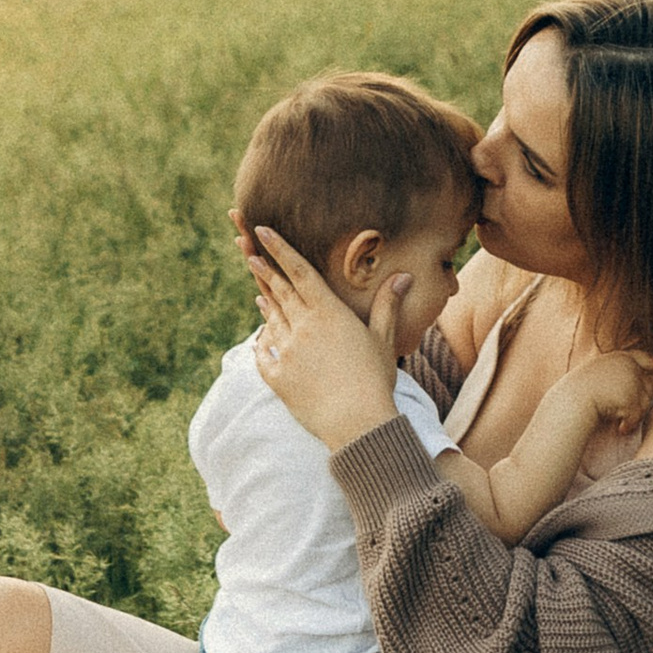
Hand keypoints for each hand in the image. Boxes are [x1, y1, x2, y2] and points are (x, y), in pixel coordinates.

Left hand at [245, 228, 405, 452]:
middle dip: (264, 269)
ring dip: (265, 302)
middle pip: (280, 291)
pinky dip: (262, 342)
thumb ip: (387, 305)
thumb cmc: (375, 379)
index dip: (280, 249)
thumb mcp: (384, 339)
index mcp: (328, 313)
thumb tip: (404, 276)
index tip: (262, 230)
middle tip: (248, 251)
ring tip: (258, 290)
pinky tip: (261, 336)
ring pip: (271, 320)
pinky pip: (264, 355)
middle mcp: (302, 327)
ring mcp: (287, 353)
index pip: (300, 271)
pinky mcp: (278, 379)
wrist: (357, 423)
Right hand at [578, 349, 652, 431]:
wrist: (571, 401)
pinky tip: (620, 429)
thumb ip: (619, 374)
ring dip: (633, 414)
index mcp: (620, 357)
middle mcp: (628, 366)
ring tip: (616, 419)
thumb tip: (640, 382)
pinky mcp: (631, 397)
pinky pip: (638, 415)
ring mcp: (631, 380)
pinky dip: (630, 424)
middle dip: (640, 402)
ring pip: (644, 401)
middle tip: (633, 411)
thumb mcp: (600, 374)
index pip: (648, 358)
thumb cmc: (581, 392)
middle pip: (647, 386)